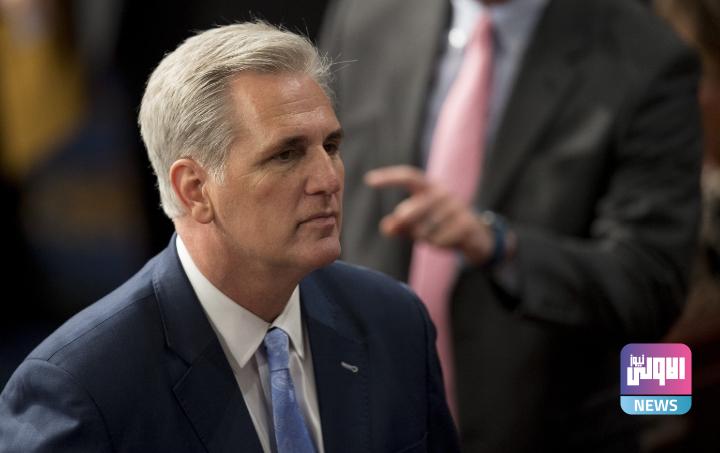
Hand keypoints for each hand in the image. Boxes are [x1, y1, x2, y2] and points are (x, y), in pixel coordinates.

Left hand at [365, 165, 495, 263]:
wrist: (476, 236)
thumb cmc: (440, 226)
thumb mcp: (418, 224)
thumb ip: (400, 225)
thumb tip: (386, 227)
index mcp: (429, 188)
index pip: (408, 176)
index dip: (389, 178)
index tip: (368, 180)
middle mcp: (442, 193)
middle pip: (411, 209)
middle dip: (404, 225)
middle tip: (406, 230)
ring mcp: (456, 207)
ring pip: (424, 229)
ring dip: (423, 238)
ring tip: (432, 236)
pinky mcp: (466, 223)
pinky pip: (439, 239)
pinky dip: (437, 245)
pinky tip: (445, 242)